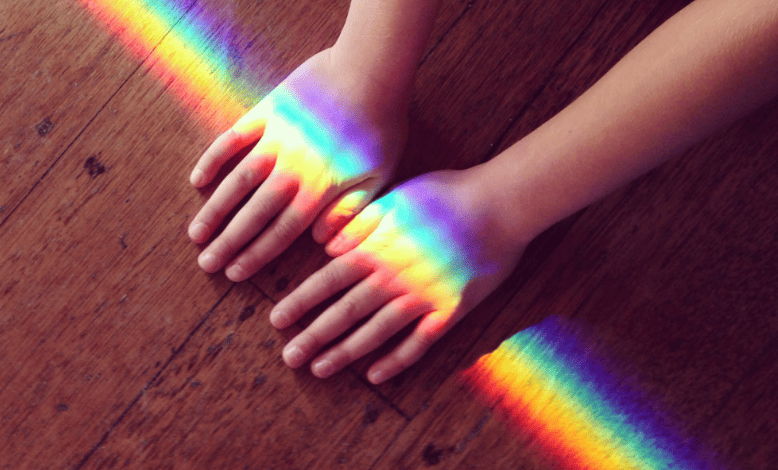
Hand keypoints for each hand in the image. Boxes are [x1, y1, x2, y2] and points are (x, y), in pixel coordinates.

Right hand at [188, 49, 407, 280]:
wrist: (370, 71)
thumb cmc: (382, 127)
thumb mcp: (379, 177)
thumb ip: (351, 212)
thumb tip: (323, 244)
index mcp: (319, 189)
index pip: (281, 232)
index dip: (256, 255)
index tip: (234, 275)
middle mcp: (290, 169)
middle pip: (253, 214)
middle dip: (228, 243)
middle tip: (206, 264)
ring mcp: (274, 139)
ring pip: (237, 182)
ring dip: (215, 210)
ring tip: (196, 233)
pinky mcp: (267, 112)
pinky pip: (233, 139)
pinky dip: (213, 159)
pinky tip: (196, 180)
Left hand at [270, 169, 527, 383]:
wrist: (500, 203)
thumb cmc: (446, 194)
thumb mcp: (394, 199)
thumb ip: (359, 223)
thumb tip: (326, 246)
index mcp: (376, 247)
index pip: (327, 280)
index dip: (301, 302)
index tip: (277, 321)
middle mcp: (393, 276)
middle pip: (345, 312)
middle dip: (314, 336)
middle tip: (289, 358)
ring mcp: (422, 296)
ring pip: (375, 332)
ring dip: (346, 353)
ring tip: (320, 369)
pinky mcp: (451, 310)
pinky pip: (419, 342)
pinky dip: (396, 360)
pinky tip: (375, 376)